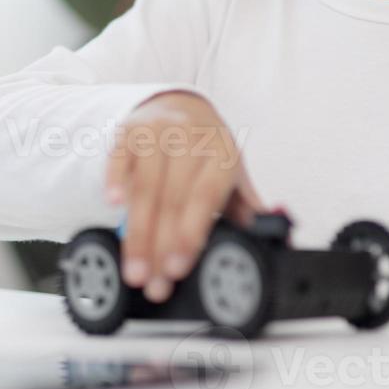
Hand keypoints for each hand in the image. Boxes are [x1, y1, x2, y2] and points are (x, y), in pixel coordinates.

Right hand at [104, 91, 262, 303]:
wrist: (180, 106)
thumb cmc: (206, 151)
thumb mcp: (231, 175)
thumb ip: (247, 210)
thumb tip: (276, 242)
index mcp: (222, 153)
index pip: (205, 197)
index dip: (190, 234)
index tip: (178, 269)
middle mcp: (190, 138)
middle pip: (173, 198)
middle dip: (160, 246)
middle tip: (152, 282)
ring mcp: (157, 132)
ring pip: (145, 186)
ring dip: (137, 232)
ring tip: (134, 269)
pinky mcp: (129, 131)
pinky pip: (119, 157)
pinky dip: (114, 180)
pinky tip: (113, 205)